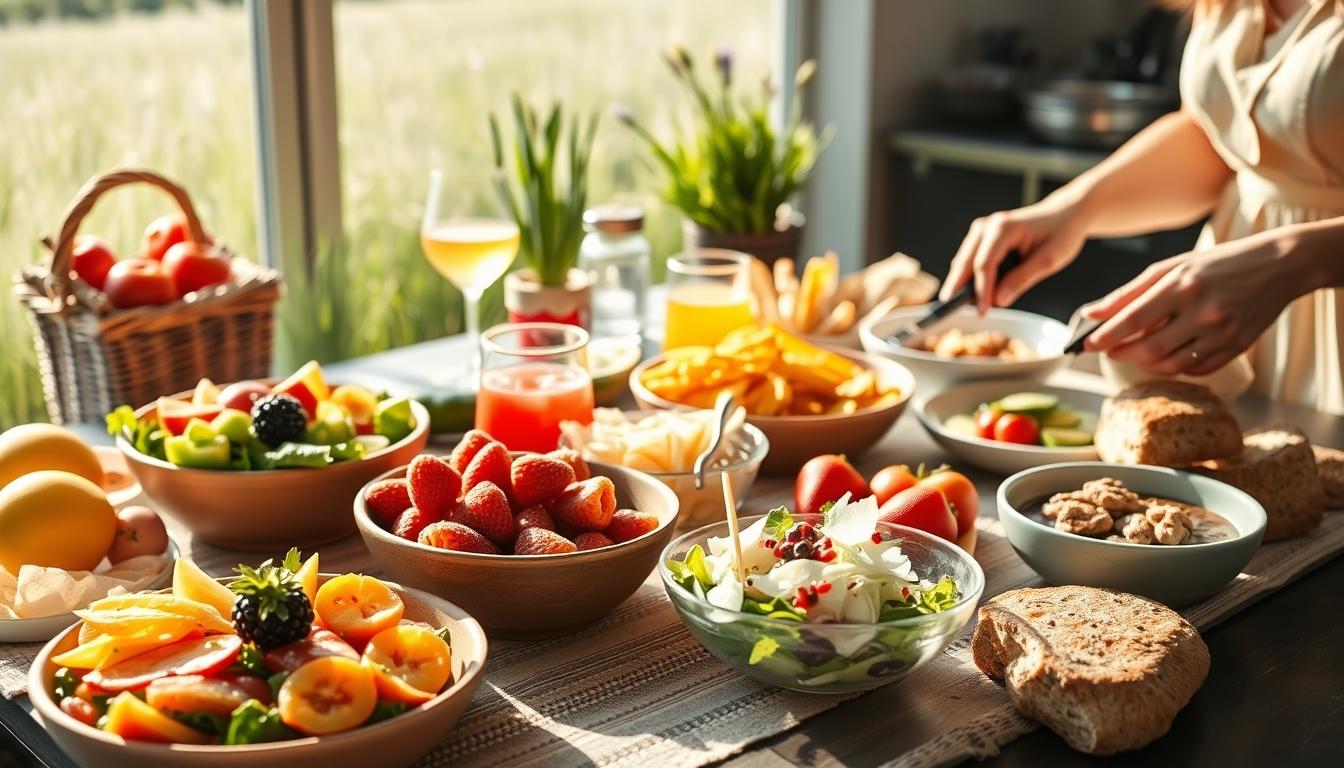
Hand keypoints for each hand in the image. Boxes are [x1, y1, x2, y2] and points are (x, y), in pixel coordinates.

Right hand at [940, 195, 1090, 312]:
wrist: (1064, 214)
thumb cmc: (1060, 232)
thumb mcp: (1049, 260)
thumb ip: (1022, 279)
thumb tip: (998, 300)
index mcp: (1004, 228)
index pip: (984, 264)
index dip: (981, 290)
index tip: (982, 311)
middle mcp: (989, 225)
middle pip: (965, 261)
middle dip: (957, 286)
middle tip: (950, 308)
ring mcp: (983, 228)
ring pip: (963, 259)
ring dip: (958, 281)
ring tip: (954, 303)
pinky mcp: (983, 235)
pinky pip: (969, 257)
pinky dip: (966, 274)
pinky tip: (966, 289)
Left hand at [1082, 233, 1300, 375]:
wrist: (1279, 265)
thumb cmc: (1218, 264)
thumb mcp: (1172, 267)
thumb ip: (1130, 292)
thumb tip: (1092, 312)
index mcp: (1182, 285)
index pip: (1133, 319)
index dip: (1106, 335)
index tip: (1087, 344)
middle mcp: (1202, 311)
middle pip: (1149, 348)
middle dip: (1122, 353)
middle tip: (1109, 350)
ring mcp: (1222, 332)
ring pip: (1171, 365)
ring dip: (1145, 364)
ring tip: (1136, 352)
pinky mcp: (1238, 347)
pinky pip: (1196, 370)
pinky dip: (1175, 367)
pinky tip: (1168, 355)